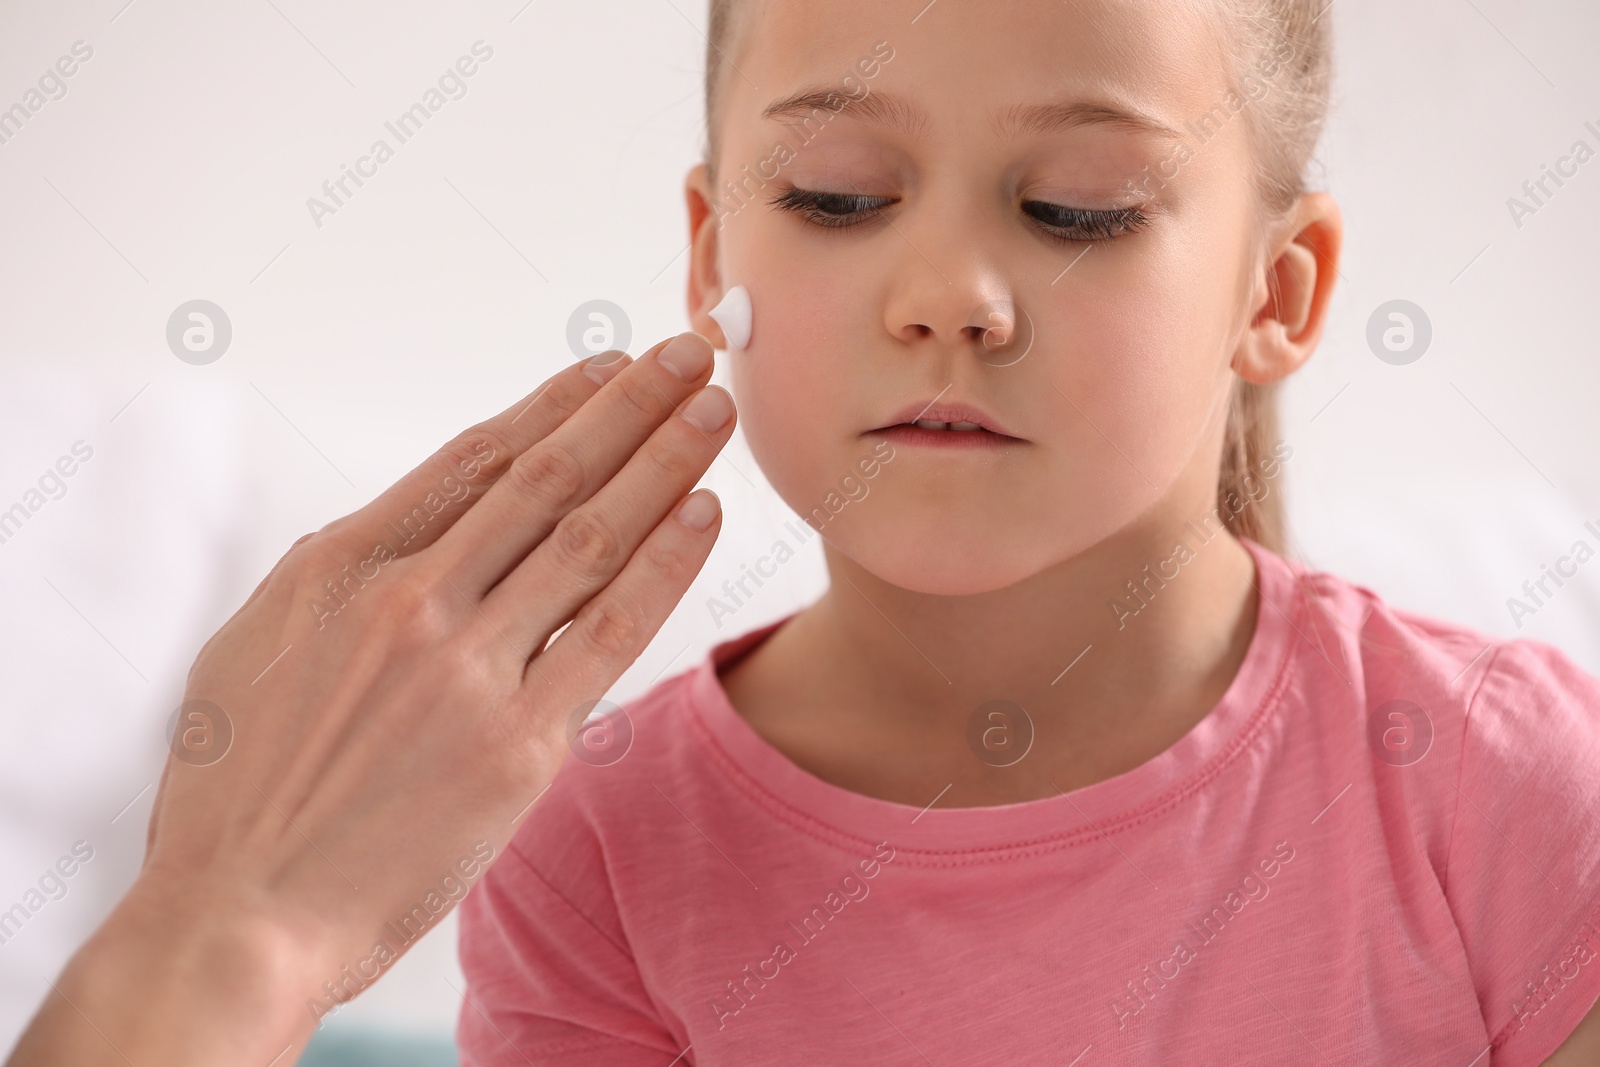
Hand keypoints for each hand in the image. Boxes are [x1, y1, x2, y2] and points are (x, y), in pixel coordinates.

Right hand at [6, 331, 733, 1065]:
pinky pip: (611, 632)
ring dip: (662, 463)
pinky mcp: (517, 744)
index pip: (473, 458)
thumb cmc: (238, 790)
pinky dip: (665, 566)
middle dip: (628, 406)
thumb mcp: (257, 647)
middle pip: (546, 478)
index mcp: (340, 566)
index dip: (554, 403)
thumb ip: (341, 577)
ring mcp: (467, 669)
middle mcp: (410, 601)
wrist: (239, 917)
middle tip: (688, 351)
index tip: (608, 366)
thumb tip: (414, 527)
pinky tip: (704, 515)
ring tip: (713, 410)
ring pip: (589, 538)